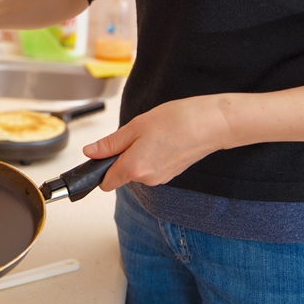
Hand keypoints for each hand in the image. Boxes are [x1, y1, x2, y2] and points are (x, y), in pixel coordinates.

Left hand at [83, 95, 228, 190]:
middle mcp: (148, 179)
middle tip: (136, 134)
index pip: (106, 183)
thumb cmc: (177, 120)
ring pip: (137, 169)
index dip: (101, 168)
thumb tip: (90, 152)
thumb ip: (110, 144)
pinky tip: (163, 139)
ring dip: (138, 153)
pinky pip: (151, 166)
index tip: (102, 155)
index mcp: (135, 168)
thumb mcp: (135, 126)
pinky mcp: (172, 173)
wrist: (213, 123)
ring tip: (153, 134)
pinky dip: (151, 154)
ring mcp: (161, 178)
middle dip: (122, 155)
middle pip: (122, 173)